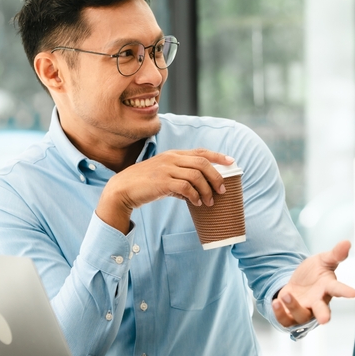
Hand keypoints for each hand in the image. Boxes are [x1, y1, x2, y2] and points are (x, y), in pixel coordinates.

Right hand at [96, 149, 233, 233]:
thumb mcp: (163, 176)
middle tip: (223, 190)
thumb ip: (179, 179)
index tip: (232, 162)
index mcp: (173, 155)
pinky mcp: (162, 181)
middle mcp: (171, 158)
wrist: (122, 189)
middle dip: (217, 176)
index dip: (218, 156)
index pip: (200, 151)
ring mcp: (167, 169)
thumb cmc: (144, 184)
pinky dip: (195, 196)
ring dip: (207, 190)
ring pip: (197, 175)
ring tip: (209, 202)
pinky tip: (197, 203)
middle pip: (202, 163)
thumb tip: (195, 193)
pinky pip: (186, 187)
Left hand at [272, 240, 354, 326]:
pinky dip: (280, 313)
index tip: (354, 293)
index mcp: (327, 288)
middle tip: (325, 320)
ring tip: (286, 295)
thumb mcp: (323, 260)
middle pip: (321, 311)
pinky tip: (275, 302)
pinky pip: (285, 320)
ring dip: (294, 307)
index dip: (345, 291)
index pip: (337, 289)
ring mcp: (304, 310)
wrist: (297, 282)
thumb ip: (335, 254)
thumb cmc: (314, 273)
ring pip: (301, 315)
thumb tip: (347, 242)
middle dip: (323, 315)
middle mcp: (317, 302)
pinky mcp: (290, 315)